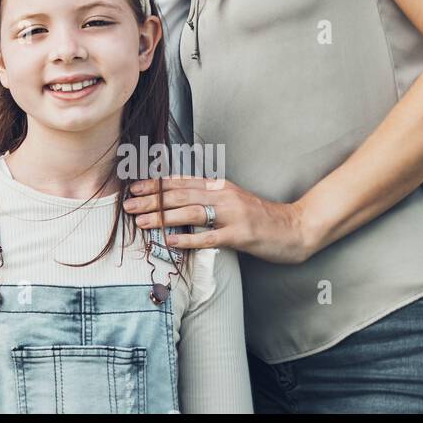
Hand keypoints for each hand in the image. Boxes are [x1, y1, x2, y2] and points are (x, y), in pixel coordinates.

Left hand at [123, 175, 316, 264]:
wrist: (295, 228)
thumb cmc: (260, 217)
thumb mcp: (232, 199)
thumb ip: (208, 196)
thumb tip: (177, 198)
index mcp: (220, 186)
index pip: (181, 181)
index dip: (155, 183)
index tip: (133, 186)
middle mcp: (223, 196)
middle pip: (180, 195)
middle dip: (151, 199)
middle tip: (127, 204)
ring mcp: (232, 215)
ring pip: (190, 213)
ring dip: (162, 216)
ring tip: (140, 221)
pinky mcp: (240, 235)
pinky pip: (209, 237)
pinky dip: (187, 239)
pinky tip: (168, 241)